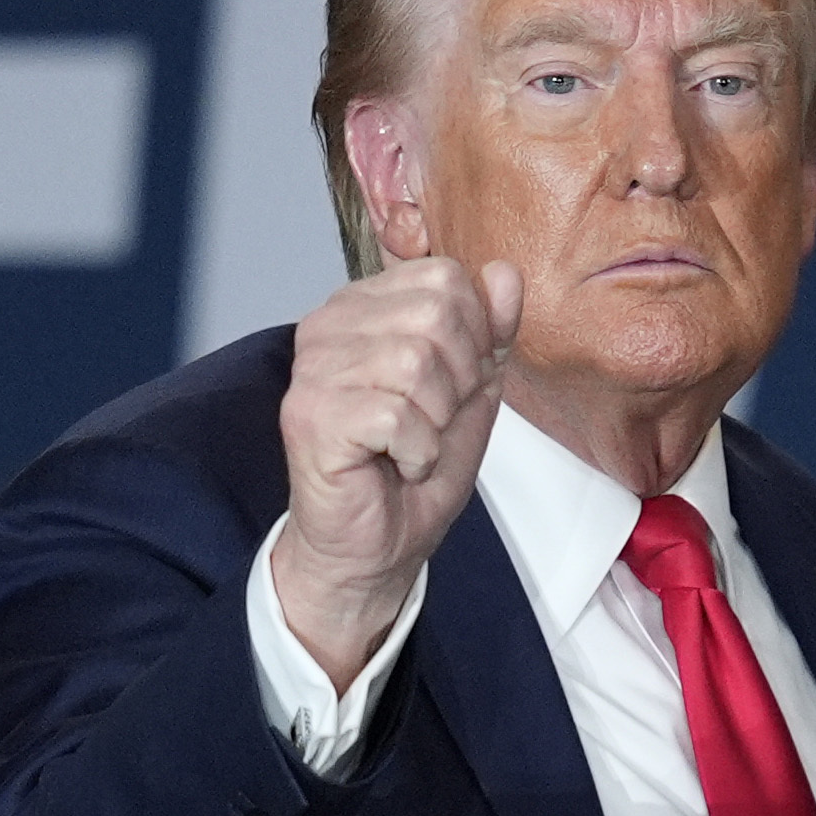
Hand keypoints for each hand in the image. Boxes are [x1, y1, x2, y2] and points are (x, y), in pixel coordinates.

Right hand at [273, 256, 525, 686]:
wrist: (378, 543)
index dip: (473, 338)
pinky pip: (398, 415)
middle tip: (430, 422)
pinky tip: (394, 464)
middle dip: (457, 383)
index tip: (451, 388)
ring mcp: (312, 367)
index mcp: (363, 305)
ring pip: (418, 365)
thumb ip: (490, 329)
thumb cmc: (415, 466)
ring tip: (410, 445)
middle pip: (436, 315)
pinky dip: (417, 452)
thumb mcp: (473, 390)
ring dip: (435, 422)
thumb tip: (504, 272)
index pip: (445, 277)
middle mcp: (328, 323)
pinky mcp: (311, 413)